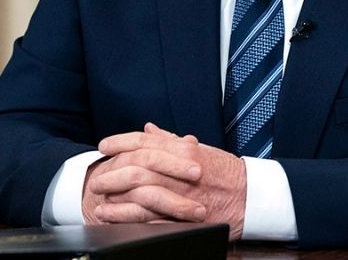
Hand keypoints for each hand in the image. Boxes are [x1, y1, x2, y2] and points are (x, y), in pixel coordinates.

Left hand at [84, 123, 246, 239]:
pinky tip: (115, 219)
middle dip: (112, 173)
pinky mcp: (183, 218)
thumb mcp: (200, 149)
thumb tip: (149, 128)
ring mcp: (181, 195)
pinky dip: (129, 219)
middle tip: (96, 178)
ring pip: (140, 195)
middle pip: (136, 168)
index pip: (144, 141)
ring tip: (100, 203)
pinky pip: (150, 219)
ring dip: (116, 200)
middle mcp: (180, 170)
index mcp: (183, 150)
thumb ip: (171, 140)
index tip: (104, 146)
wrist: (251, 196)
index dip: (120, 142)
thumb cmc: (226, 172)